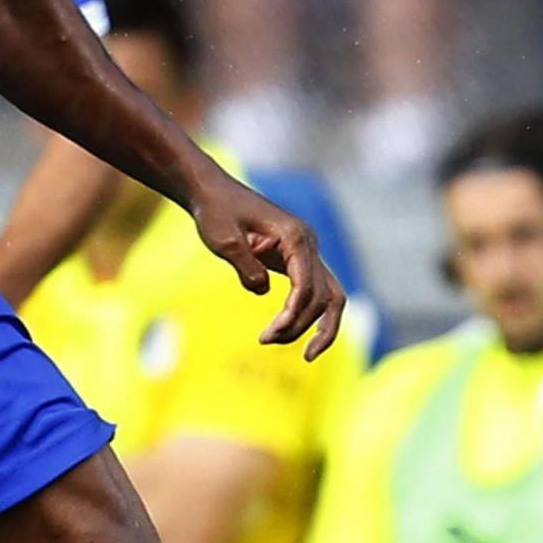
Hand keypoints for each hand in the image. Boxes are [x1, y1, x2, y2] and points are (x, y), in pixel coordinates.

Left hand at [188, 176, 345, 357]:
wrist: (212, 191)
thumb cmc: (216, 212)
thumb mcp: (224, 240)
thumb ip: (247, 267)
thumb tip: (264, 291)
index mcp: (295, 236)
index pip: (307, 286)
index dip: (293, 315)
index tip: (270, 334)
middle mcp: (308, 243)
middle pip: (325, 295)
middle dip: (302, 325)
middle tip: (267, 341)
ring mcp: (306, 250)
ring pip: (330, 295)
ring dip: (315, 325)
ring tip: (296, 351)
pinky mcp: (297, 257)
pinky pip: (315, 290)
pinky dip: (310, 313)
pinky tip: (290, 330)